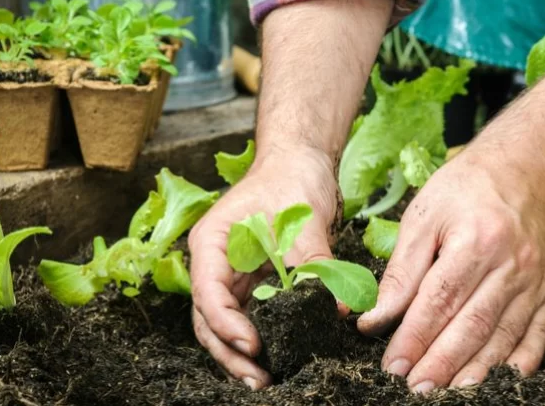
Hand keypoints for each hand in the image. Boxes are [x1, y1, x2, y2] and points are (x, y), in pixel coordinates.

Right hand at [188, 145, 339, 389]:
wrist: (301, 164)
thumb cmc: (293, 179)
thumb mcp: (303, 219)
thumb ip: (315, 263)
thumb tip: (336, 307)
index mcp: (212, 243)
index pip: (207, 292)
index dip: (226, 324)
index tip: (254, 345)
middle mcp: (216, 265)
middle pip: (210, 319)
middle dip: (230, 353)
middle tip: (258, 380)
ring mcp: (234, 277)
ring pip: (227, 326)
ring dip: (242, 354)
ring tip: (265, 381)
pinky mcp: (255, 285)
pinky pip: (253, 318)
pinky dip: (263, 339)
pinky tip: (278, 359)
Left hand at [358, 147, 544, 391]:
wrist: (524, 166)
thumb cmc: (466, 187)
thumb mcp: (424, 216)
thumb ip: (402, 270)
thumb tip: (376, 317)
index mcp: (476, 241)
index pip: (438, 302)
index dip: (414, 339)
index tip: (392, 366)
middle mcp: (511, 264)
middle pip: (472, 326)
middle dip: (440, 364)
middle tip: (415, 390)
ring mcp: (537, 280)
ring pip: (503, 337)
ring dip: (475, 371)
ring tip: (448, 394)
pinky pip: (539, 334)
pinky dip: (521, 362)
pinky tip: (500, 381)